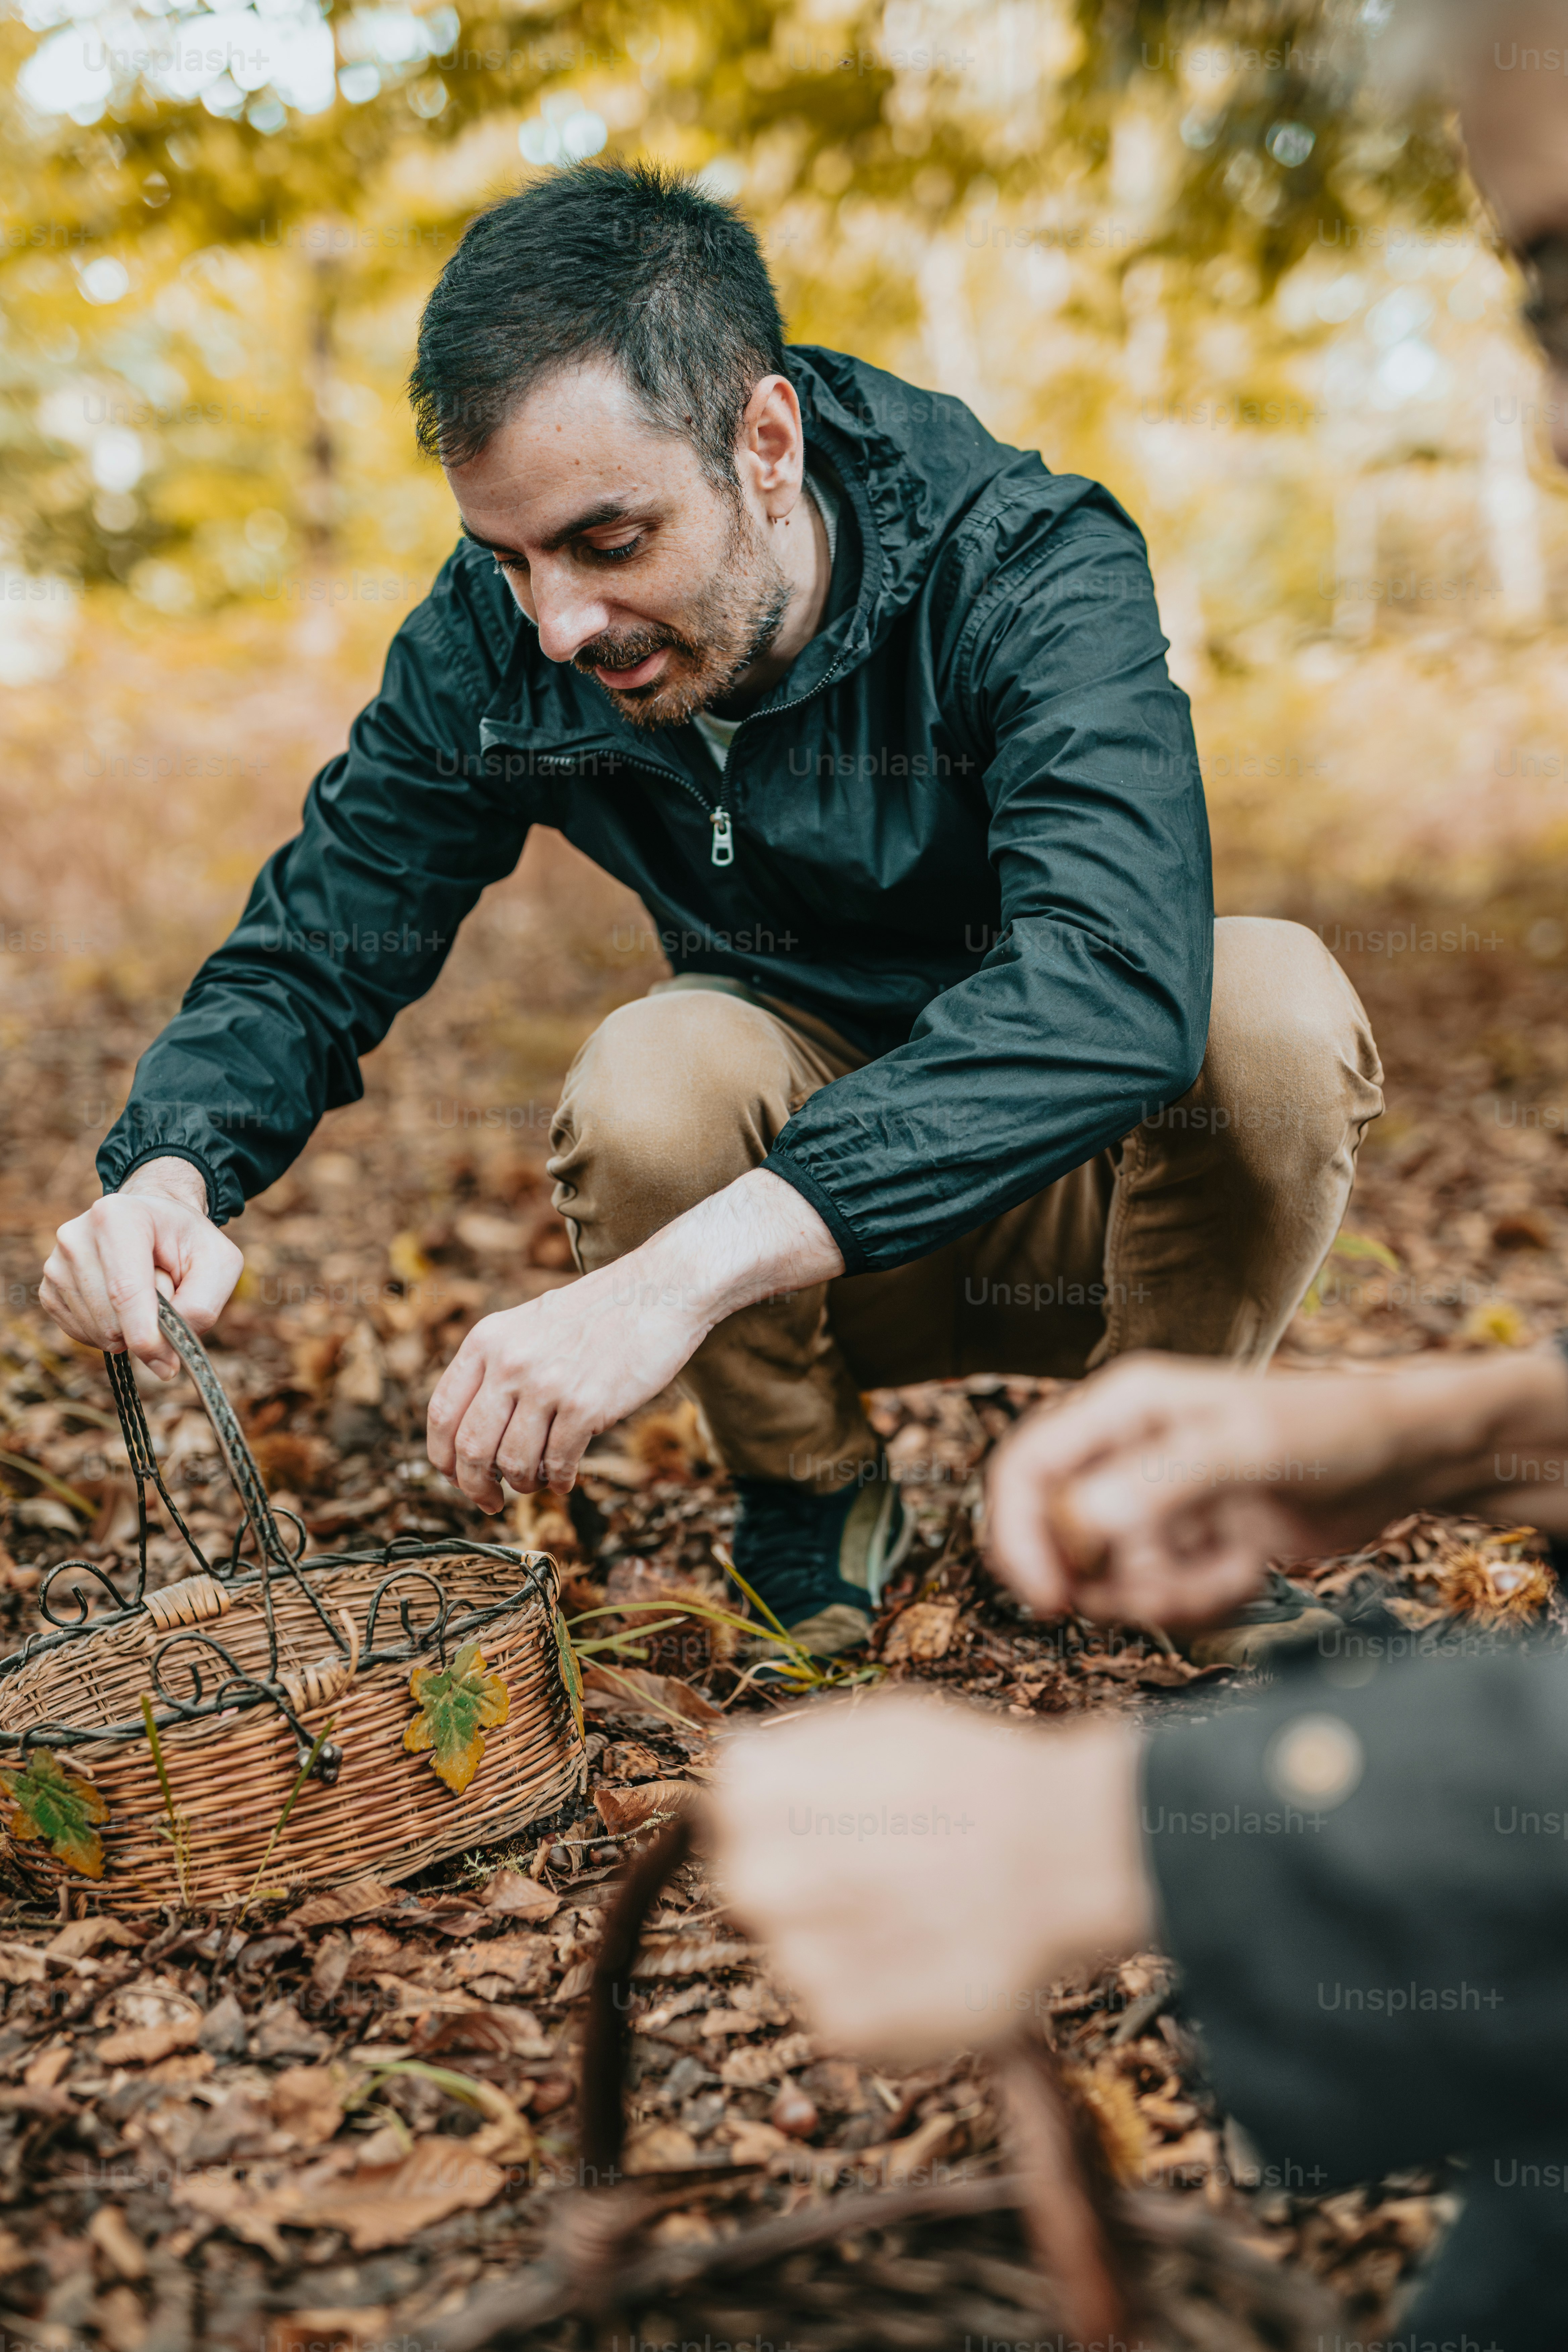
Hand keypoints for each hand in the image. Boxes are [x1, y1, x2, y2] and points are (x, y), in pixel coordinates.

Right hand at [40, 1158, 243, 1380]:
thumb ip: (200, 1308)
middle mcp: (77, 1237)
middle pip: (111, 1318)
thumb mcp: (220, 1264)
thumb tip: (165, 1356)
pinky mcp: (49, 1289)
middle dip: (148, 1325)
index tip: (167, 1364)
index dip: (146, 1336)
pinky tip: (124, 1306)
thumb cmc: (189, 1242)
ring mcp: (57, 1263)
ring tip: (144, 1291)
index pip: (125, 1291)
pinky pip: (82, 1334)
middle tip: (166, 1291)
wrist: (156, 1223)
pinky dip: (110, 1332)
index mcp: (118, 1217)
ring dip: (131, 1327)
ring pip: (97, 1332)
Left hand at [427, 1257, 710, 1509]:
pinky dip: (559, 1481)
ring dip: (523, 1485)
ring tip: (538, 1482)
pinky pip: (559, 1462)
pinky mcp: (586, 1406)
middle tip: (489, 1502)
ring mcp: (547, 1385)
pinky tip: (565, 1479)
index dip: (442, 1457)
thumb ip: (497, 1367)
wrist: (658, 1290)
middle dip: (475, 1486)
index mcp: (487, 1340)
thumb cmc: (596, 1312)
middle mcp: (510, 1362)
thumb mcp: (528, 1325)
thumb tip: (475, 1435)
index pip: (442, 1412)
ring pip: (514, 1462)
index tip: (455, 1477)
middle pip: (472, 1448)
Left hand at [709, 1691, 1149, 2061]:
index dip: (785, 1809)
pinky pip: (835, 2008)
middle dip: (803, 1877)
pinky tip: (926, 1955)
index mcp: (756, 1796)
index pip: (730, 1806)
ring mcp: (798, 1959)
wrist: (1063, 1857)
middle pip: (750, 1886)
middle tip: (880, 1868)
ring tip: (918, 1910)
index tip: (835, 1814)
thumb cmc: (976, 1778)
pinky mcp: (843, 2026)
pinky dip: (878, 1990)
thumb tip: (736, 1757)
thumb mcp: (880, 1721)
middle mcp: (761, 1880)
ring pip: (793, 1952)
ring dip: (842, 1937)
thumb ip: (792, 1746)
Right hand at [985, 1348, 1567, 1630]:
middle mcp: (1128, 1450)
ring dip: (1164, 1593)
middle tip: (1151, 1599)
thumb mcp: (1243, 1449)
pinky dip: (1199, 1598)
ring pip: (1112, 1573)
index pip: (1027, 1468)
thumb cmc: (1330, 1430)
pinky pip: (1162, 1589)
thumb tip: (1082, 1523)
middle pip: (1059, 1532)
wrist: (1404, 1462)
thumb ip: (1159, 1483)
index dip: (1020, 1535)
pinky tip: (1247, 1572)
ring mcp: (1159, 1498)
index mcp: (1124, 1406)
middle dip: (1100, 1579)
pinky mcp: (1192, 1539)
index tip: (1051, 1597)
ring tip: (1228, 1572)